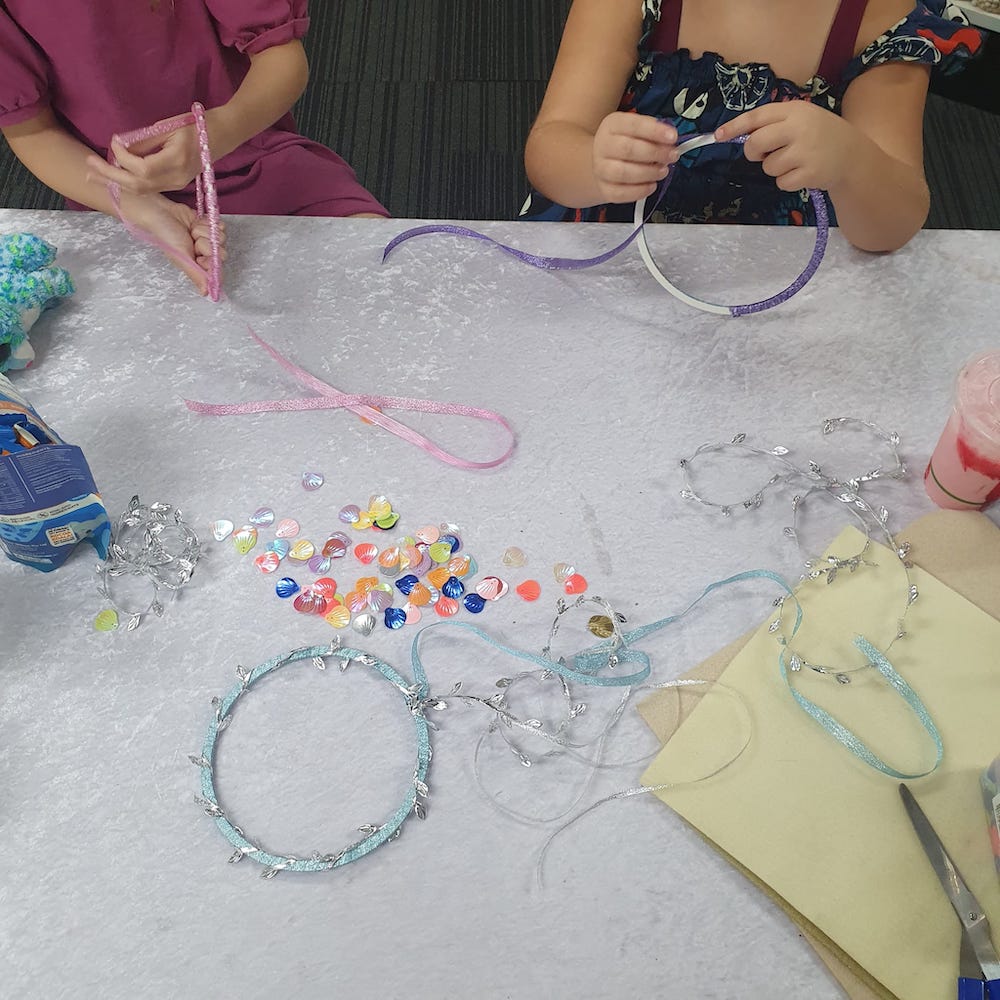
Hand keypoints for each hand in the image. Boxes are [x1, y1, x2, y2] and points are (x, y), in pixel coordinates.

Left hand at [86, 113, 205, 194]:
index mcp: (176, 160)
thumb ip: (144, 140)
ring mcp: (177, 184)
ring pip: (141, 190)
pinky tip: (115, 174)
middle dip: (110, 176)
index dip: (122, 156)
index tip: (114, 140)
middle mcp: (176, 177)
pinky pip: (149, 188)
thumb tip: (121, 147)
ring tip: (94, 174)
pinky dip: (129, 181)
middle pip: (138, 185)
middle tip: (88, 166)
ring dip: (116, 181)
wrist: (220, 137)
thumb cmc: (195, 125)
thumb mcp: (167, 127)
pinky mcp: (176, 184)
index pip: (141, 167)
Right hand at [118, 193, 226, 295]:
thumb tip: (206, 293)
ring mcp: (207, 239)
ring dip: (205, 232)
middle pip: (222, 253)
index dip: (212, 262)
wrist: (160, 211)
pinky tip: (195, 223)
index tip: (200, 256)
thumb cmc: (166, 236)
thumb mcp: (181, 258)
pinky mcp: (208, 225)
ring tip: (191, 231)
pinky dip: (207, 222)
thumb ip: (196, 275)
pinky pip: (220, 226)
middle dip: (207, 245)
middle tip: (193, 242)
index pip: (217, 270)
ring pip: (221, 238)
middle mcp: (204, 254)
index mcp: (198, 265)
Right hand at [591, 112, 678, 203]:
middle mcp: (603, 146)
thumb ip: (653, 131)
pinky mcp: (604, 189)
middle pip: (628, 149)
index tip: (672, 137)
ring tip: (662, 171)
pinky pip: (621, 193)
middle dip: (655, 153)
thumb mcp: (637, 129)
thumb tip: (670, 140)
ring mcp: (601, 169)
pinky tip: (652, 185)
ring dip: (649, 173)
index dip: (655, 131)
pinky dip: (640, 190)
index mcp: (613, 125)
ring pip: (624, 173)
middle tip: (672, 155)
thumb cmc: (625, 143)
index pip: (634, 125)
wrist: (604, 161)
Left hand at [715, 101, 857, 192]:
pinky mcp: (809, 173)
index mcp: (794, 110)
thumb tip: (739, 136)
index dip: (735, 126)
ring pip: (768, 166)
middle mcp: (799, 128)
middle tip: (764, 154)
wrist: (851, 154)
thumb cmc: (819, 136)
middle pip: (756, 144)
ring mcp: (805, 151)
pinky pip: (781, 182)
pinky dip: (787, 182)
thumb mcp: (801, 119)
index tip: (718, 136)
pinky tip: (802, 172)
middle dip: (754, 153)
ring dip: (775, 168)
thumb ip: (774, 124)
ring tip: (795, 161)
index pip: (757, 117)